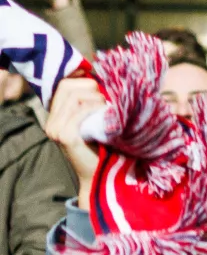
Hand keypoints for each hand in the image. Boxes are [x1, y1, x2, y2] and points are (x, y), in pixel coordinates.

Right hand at [45, 77, 105, 207]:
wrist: (100, 175)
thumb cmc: (102, 146)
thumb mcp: (93, 120)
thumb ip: (90, 102)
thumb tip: (100, 78)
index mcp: (55, 115)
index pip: (64, 84)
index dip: (84, 82)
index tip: (101, 91)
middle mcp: (51, 121)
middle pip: (68, 87)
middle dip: (91, 89)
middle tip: (106, 102)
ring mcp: (56, 129)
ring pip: (74, 97)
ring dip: (96, 99)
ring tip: (107, 110)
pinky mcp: (64, 136)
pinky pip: (80, 111)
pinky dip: (95, 109)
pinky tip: (105, 116)